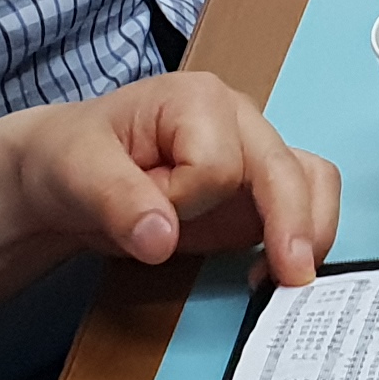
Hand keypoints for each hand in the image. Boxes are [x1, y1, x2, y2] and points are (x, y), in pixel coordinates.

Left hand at [0, 72, 340, 281]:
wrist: (65, 174)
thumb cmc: (72, 158)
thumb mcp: (77, 173)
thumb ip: (119, 202)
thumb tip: (164, 238)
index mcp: (198, 99)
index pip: (218, 164)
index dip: (184, 202)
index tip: (144, 213)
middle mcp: (238, 119)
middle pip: (287, 169)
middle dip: (289, 223)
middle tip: (290, 277)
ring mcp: (253, 155)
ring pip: (313, 182)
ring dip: (310, 232)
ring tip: (292, 279)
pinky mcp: (257, 191)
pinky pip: (305, 205)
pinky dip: (303, 239)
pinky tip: (276, 274)